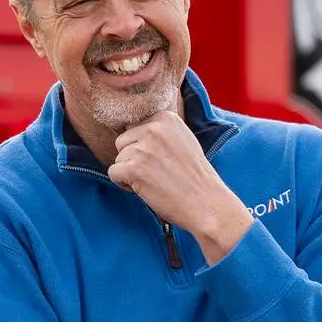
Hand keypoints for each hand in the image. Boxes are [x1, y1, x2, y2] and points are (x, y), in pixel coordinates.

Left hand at [108, 111, 252, 263]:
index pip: (134, 128)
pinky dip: (124, 184)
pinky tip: (145, 189)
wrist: (207, 203)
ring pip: (118, 158)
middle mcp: (154, 128)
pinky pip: (113, 173)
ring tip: (154, 181)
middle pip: (122, 142)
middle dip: (133, 158)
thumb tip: (131, 127)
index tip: (162, 160)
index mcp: (166, 118)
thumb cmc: (195, 177)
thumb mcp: (183, 140)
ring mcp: (143, 149)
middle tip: (156, 172)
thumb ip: (160, 131)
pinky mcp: (134, 169)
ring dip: (130, 172)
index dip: (143, 147)